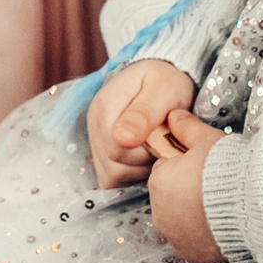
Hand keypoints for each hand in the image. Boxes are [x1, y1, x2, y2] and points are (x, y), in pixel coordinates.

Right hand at [86, 58, 197, 189]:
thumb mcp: (164, 89)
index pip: (116, 146)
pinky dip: (132, 176)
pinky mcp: (102, 156)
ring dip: (140, 169)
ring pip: (113, 174)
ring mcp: (96, 141)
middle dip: (145, 159)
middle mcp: (94, 124)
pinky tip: (147, 160)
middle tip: (164, 142)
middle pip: (113, 163)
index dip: (145, 148)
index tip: (164, 135)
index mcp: (104, 104)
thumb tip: (122, 138)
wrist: (166, 82)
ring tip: (157, 149)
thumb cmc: (167, 83)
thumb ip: (144, 113)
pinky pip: (112, 180)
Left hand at [145, 108, 227, 262]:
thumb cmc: (231, 171)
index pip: (166, 168)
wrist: (259, 211)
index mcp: (159, 181)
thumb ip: (187, 127)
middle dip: (190, 190)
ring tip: (226, 205)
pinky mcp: (195, 257)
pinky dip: (207, 234)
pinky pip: (196, 241)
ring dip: (197, 213)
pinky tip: (227, 225)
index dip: (188, 164)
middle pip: (172, 195)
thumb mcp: (208, 140)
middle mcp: (161, 214)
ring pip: (183, 219)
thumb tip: (173, 116)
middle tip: (218, 184)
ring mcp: (177, 239)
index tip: (207, 165)